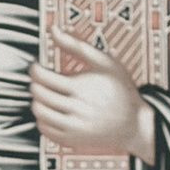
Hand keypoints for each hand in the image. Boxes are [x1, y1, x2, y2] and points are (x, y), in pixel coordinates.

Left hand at [30, 31, 156, 162]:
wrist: (135, 125)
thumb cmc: (121, 90)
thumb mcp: (105, 63)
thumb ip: (76, 45)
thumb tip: (54, 30)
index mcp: (82, 87)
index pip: (42, 77)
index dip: (35, 69)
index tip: (37, 66)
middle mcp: (76, 108)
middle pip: (38, 94)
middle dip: (35, 83)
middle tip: (42, 79)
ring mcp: (73, 126)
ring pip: (38, 111)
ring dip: (37, 100)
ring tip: (46, 94)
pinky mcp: (71, 139)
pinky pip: (44, 128)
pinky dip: (42, 118)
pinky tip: (52, 109)